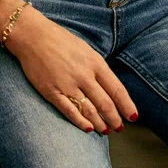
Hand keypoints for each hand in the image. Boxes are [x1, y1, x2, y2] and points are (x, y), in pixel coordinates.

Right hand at [1, 6, 137, 134]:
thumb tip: (108, 86)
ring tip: (105, 131)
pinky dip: (80, 122)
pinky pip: (69, 111)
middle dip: (114, 118)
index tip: (133, 116)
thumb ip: (97, 68)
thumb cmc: (61, 41)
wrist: (34, 36)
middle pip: (105, 103)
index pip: (116, 89)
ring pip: (89, 110)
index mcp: (95, 63)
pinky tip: (88, 128)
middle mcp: (84, 75)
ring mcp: (68, 85)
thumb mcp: (86, 50)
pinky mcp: (52, 92)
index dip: (126, 105)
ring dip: (99, 123)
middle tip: (119, 128)